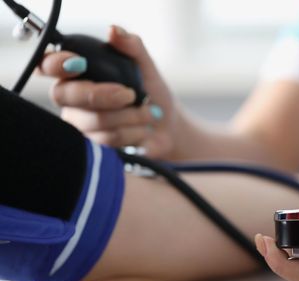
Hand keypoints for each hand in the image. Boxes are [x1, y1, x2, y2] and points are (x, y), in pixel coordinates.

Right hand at [39, 25, 180, 158]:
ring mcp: (80, 125)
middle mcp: (71, 99)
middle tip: (132, 95)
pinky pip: (108, 140)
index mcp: (77, 73)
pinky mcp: (93, 146)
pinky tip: (144, 130)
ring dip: (131, 117)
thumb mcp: (145, 66)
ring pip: (95, 121)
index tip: (79, 63)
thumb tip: (114, 32)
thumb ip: (131, 46)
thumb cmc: (150, 92)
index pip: (49, 66)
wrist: (166, 126)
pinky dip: (134, 133)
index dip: (56, 64)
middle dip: (105, 95)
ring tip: (150, 113)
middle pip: (71, 96)